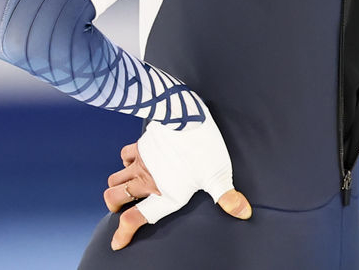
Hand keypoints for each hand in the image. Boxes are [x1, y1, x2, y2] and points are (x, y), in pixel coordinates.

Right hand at [105, 116, 251, 250]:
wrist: (186, 115)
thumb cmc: (202, 147)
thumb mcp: (218, 174)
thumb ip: (227, 196)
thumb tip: (244, 213)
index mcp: (164, 194)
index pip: (135, 218)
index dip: (123, 233)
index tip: (116, 243)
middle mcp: (147, 180)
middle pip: (115, 198)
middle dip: (115, 206)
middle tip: (120, 209)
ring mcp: (141, 161)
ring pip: (115, 179)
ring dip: (117, 185)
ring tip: (125, 189)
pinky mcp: (141, 143)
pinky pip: (124, 156)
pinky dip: (125, 161)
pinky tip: (134, 160)